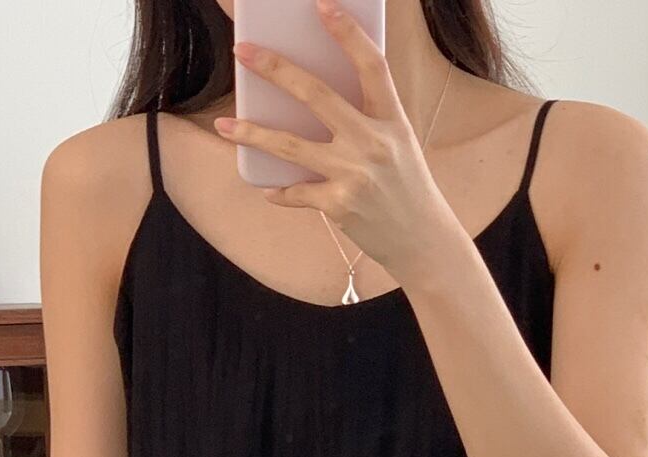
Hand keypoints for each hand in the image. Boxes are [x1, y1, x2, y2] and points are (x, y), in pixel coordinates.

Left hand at [214, 0, 461, 288]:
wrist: (423, 242)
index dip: (347, 32)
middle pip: (317, 95)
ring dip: (253, 134)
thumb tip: (317, 97)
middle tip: (243, 51)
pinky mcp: (339, 206)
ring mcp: (354, 174)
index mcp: (391, 120)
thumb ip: (368, 119)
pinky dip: (280, 192)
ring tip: (224, 126)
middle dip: (276, 70)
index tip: (322, 5)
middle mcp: (373, 142)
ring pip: (291, 146)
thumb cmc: (407, 188)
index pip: (371, 65)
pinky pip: (297, 193)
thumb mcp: (399, 144)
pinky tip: (268, 189)